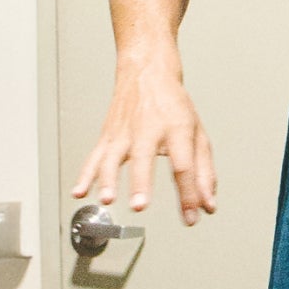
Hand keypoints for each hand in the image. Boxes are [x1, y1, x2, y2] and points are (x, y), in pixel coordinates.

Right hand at [74, 52, 218, 225]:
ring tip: (107, 199)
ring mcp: (124, 132)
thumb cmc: (174, 105)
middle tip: (139, 205)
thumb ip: (204, 172)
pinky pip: (94, 157)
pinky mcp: (108, 136)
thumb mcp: (197, 134)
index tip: (191, 216)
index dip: (188, 193)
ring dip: (108, 179)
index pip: (184, 165)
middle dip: (140, 183)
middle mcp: (148, 129)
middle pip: (144, 158)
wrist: (147, 71)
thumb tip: (207, 205)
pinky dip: (85, 175)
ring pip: (113, 157)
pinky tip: (80, 191)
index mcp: (176, 129)